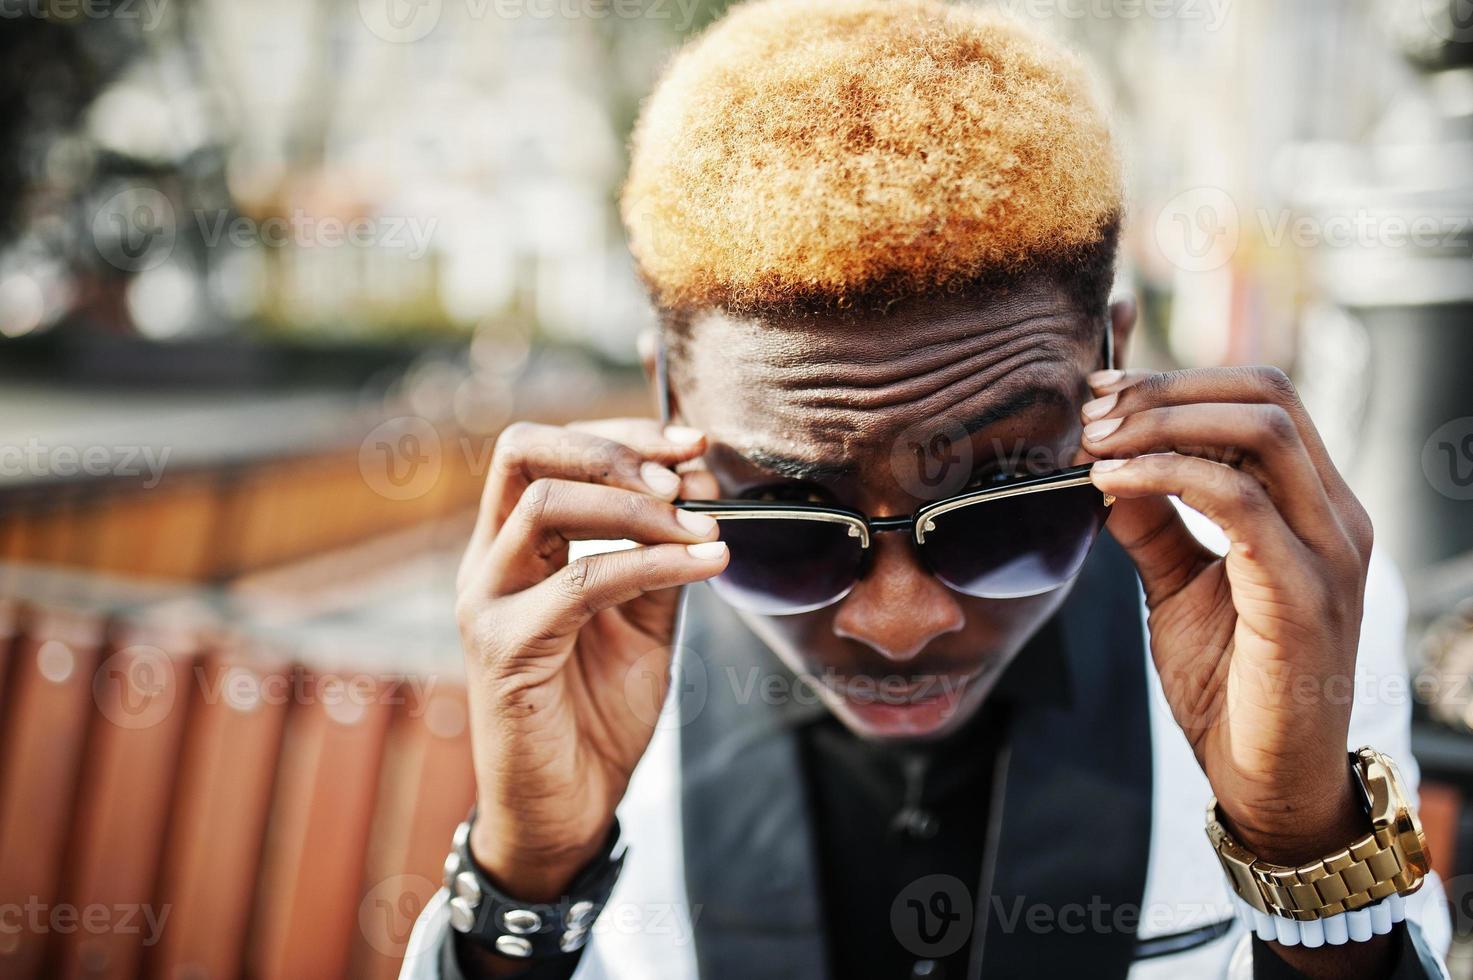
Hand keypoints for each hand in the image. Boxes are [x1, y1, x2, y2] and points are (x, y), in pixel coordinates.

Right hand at [454, 419, 726, 901]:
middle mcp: (488, 562)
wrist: (566, 810)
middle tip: (684, 479)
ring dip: (637, 506)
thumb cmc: (596, 715)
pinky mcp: (505, 649)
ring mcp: (488, 602)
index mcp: (513, 546)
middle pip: (523, 450)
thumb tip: (702, 494)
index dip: (621, 433)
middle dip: (614, 448)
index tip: (693, 443)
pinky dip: (651, 562)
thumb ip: (659, 560)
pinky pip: (580, 580)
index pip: (545, 448)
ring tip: (702, 529)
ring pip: (545, 504)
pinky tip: (705, 565)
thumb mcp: (642, 622)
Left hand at [1080, 365, 1374, 864]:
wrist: (1265, 778)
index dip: (1178, 381)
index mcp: (1312, 505)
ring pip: (1260, 431)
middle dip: (1167, 390)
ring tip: (1094, 441)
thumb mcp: (1178, 585)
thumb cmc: (1230, 683)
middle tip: (1092, 410)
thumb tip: (1104, 464)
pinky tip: (1110, 483)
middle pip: (1265, 395)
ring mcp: (1329, 551)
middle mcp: (1335, 515)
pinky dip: (1167, 475)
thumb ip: (1153, 522)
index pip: (1261, 399)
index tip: (1103, 391)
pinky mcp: (1304, 592)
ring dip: (1162, 423)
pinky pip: (1239, 500)